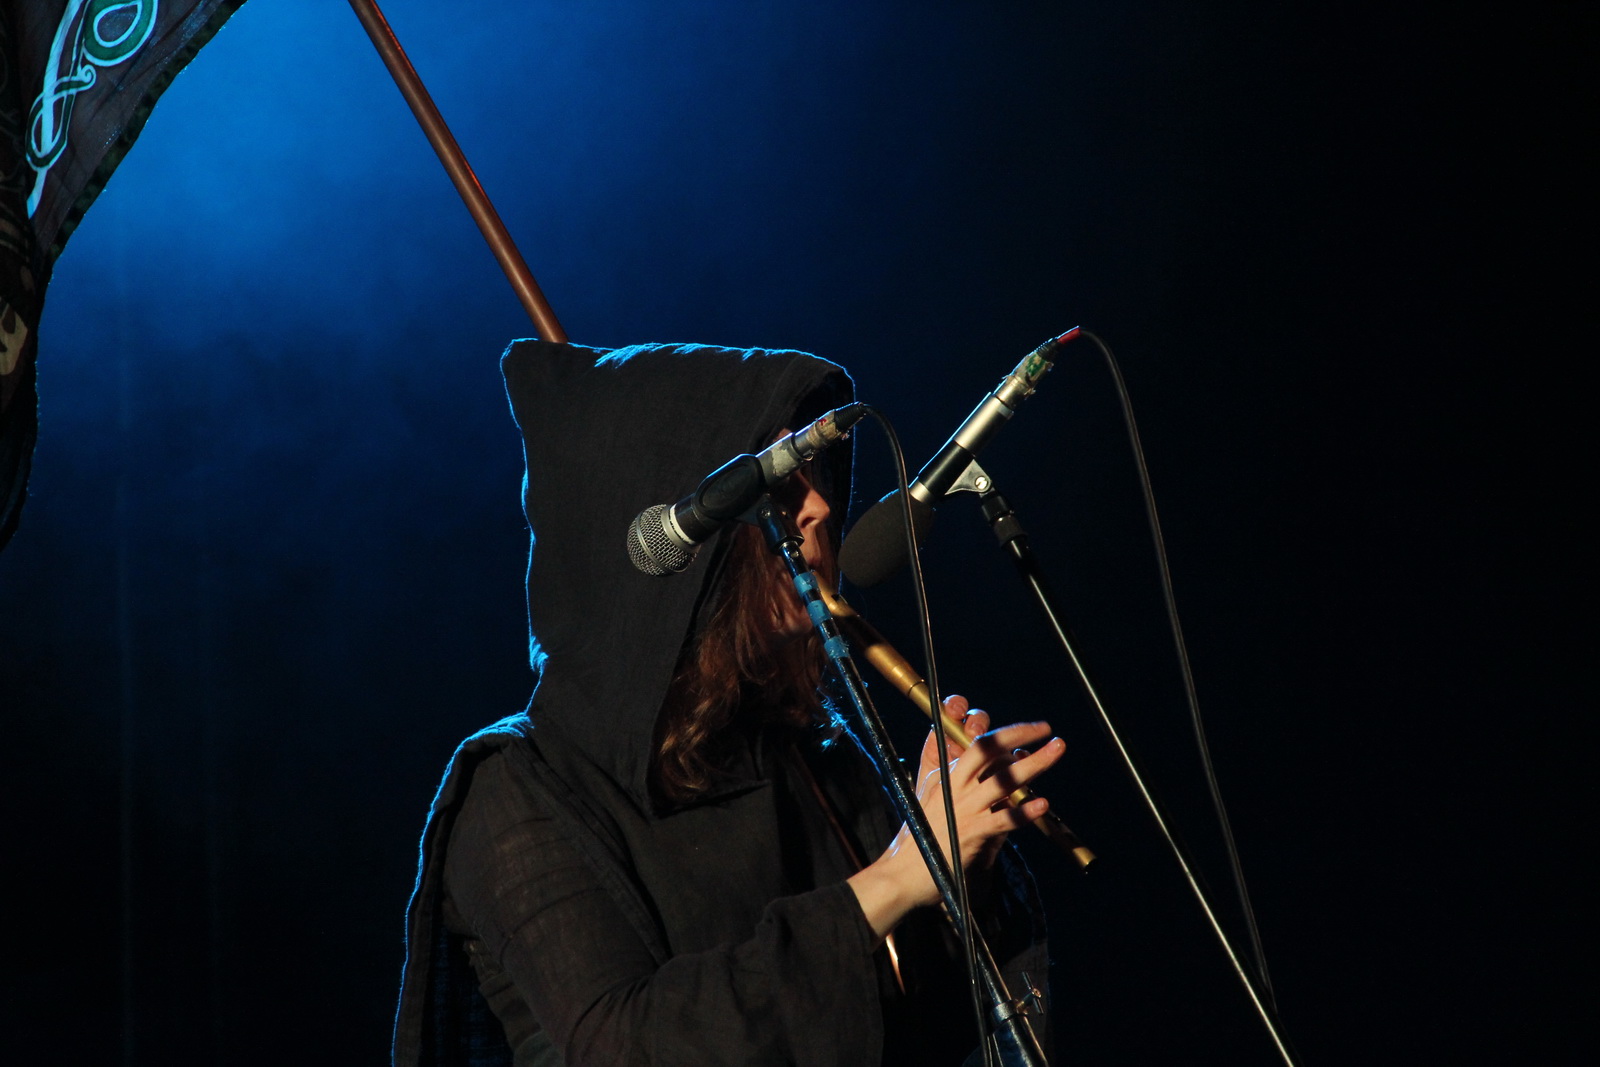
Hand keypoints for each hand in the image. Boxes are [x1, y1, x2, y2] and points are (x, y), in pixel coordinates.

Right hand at [847, 695, 1063, 939]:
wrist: (902, 873)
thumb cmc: (925, 838)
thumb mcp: (940, 802)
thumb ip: (968, 785)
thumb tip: (1010, 766)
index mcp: (947, 776)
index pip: (979, 744)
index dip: (1008, 733)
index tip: (1034, 729)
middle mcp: (955, 786)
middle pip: (989, 749)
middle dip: (1020, 734)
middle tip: (1048, 731)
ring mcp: (963, 809)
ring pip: (1003, 779)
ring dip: (1034, 764)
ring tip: (1056, 751)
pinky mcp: (970, 834)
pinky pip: (1002, 819)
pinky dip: (1024, 811)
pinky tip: (1041, 804)